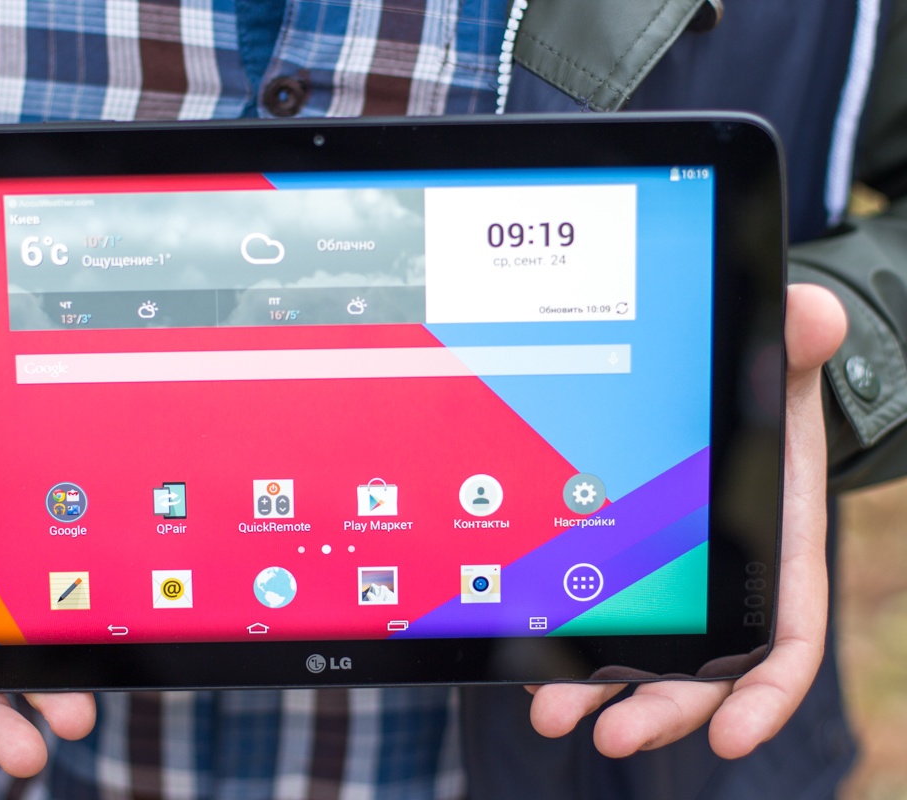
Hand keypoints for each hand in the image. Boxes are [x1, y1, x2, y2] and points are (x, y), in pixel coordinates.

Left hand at [527, 283, 846, 758]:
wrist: (722, 378)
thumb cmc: (763, 382)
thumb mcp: (784, 356)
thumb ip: (800, 340)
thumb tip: (813, 317)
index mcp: (776, 547)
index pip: (784, 640)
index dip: (763, 697)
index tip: (730, 737)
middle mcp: (722, 578)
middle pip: (700, 669)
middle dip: (658, 706)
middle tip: (607, 733)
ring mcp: (669, 578)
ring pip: (640, 654)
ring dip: (599, 690)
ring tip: (551, 715)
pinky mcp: (617, 562)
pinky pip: (595, 614)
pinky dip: (569, 646)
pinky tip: (529, 663)